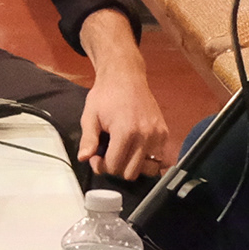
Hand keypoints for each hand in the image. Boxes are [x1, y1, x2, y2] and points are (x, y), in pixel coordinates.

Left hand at [76, 61, 173, 179]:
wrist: (125, 76)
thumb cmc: (106, 95)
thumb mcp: (90, 116)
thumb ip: (88, 140)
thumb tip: (84, 158)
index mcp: (125, 132)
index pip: (114, 166)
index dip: (101, 165)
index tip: (96, 155)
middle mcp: (145, 136)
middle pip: (131, 173)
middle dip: (116, 168)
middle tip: (108, 155)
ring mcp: (157, 135)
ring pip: (148, 170)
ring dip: (134, 166)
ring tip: (124, 153)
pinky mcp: (164, 132)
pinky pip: (159, 159)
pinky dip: (147, 160)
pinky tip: (135, 150)